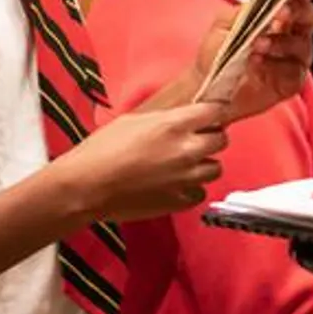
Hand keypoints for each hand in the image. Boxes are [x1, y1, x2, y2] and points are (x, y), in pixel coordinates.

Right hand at [60, 101, 227, 221]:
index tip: (208, 114)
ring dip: (203, 163)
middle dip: (211, 137)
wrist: (91, 185)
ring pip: (216, 168)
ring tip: (184, 163)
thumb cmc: (102, 147)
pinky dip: (191, 187)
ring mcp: (188, 179)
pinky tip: (174, 183)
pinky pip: (200, 191)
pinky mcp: (183, 201)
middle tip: (194, 138)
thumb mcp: (130, 120)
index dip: (213, 112)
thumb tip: (176, 121)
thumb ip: (161, 120)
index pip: (213, 112)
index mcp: (172, 125)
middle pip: (221, 140)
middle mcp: (187, 151)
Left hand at [192, 0, 312, 122]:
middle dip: (297, 11)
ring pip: (302, 43)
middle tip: (279, 13)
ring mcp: (295, 56)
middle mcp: (291, 32)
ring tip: (256, 44)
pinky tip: (258, 62)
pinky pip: (295, 69)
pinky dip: (276, 63)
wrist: (209, 87)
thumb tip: (264, 6)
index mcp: (275, 13)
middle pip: (309, 15)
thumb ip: (246, 12)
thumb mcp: (225, 25)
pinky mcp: (293, 79)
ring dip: (280, 41)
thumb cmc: (217, 51)